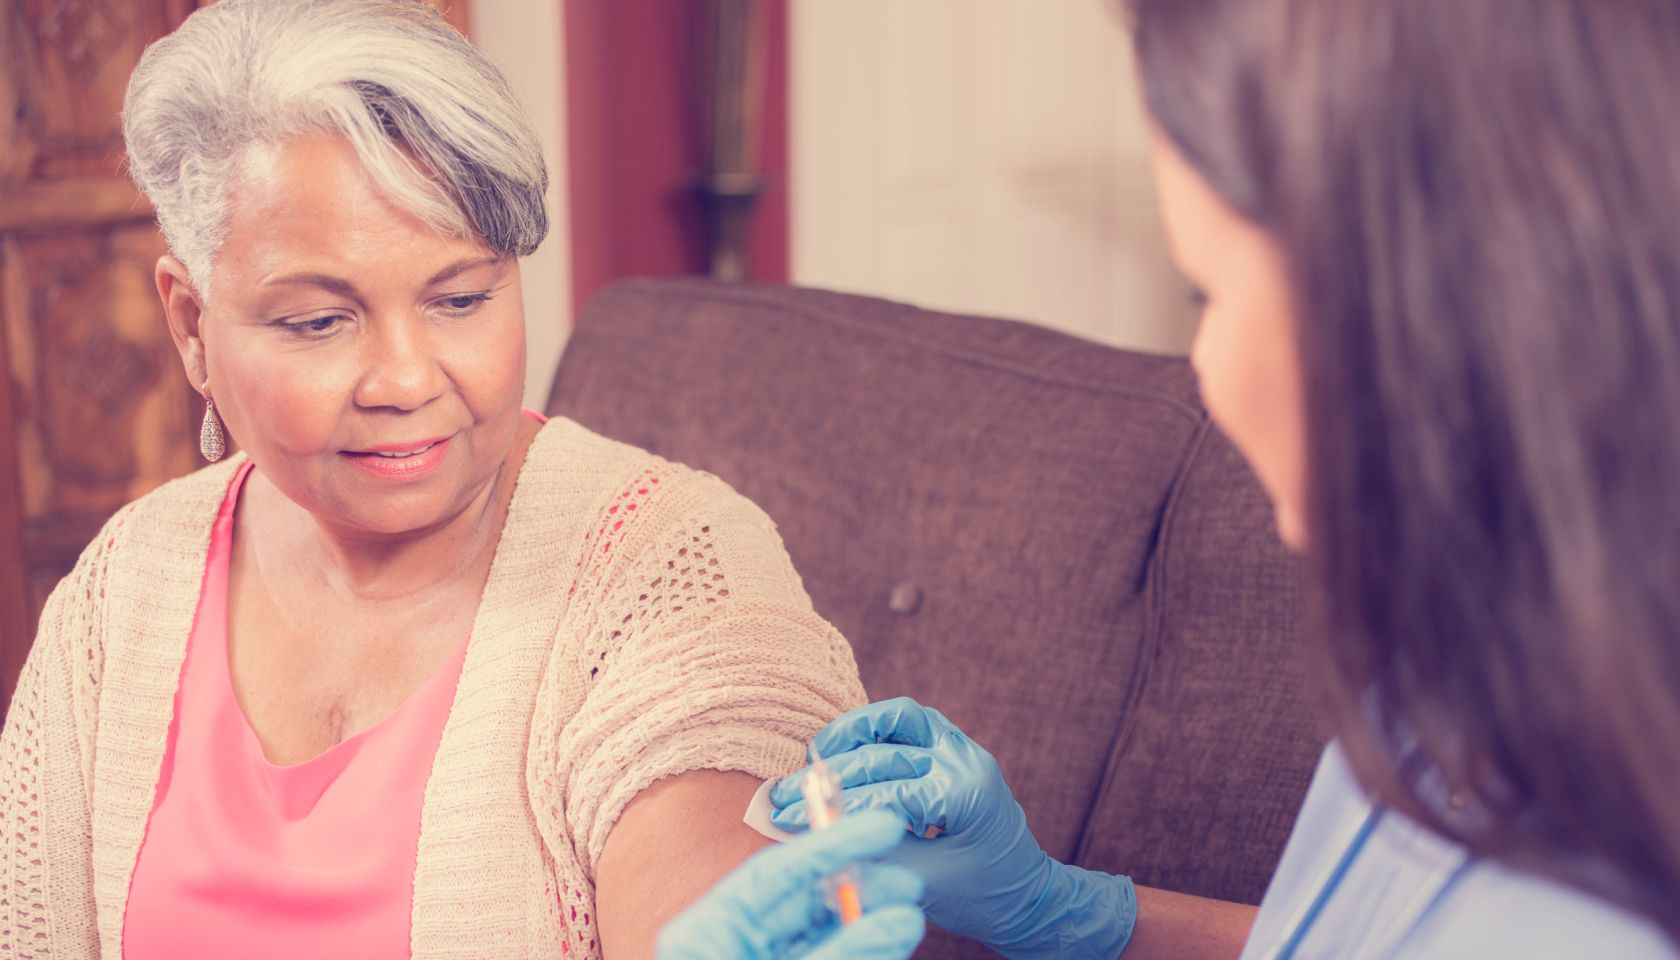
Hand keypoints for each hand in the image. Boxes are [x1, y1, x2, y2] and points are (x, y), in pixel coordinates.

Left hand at [657, 808, 926, 958]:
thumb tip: (902, 918)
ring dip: (868, 920)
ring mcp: (756, 958)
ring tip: (912, 913)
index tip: (886, 824)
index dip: (832, 844)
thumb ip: (842, 952)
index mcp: (705, 931)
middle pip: (802, 900)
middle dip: (860, 890)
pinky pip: (826, 952)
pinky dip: (861, 943)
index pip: (774, 871)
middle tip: (909, 882)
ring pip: (821, 930)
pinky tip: (894, 934)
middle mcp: (729, 940)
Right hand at [769, 698, 1135, 959]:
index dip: (831, 804)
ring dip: (854, 730)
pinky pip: (909, 725)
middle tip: (787, 790)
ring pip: (900, 716)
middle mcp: (966, 759)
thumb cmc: (981, 896)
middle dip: (830, 771)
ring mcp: (962, 749)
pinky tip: (843, 751)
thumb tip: (812, 833)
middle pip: (885, 748)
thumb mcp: (921, 882)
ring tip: (815, 753)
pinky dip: (873, 731)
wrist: (1025, 896)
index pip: (884, 788)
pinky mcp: (954, 750)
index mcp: (965, 792)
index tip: (788, 815)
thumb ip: (870, 851)